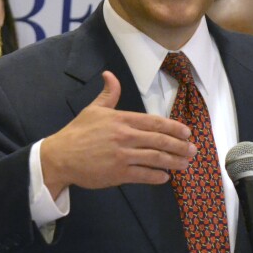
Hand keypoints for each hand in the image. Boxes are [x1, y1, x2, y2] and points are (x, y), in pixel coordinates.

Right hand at [40, 71, 194, 196]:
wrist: (59, 157)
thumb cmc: (77, 133)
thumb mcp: (93, 109)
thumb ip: (109, 94)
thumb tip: (110, 74)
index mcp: (121, 119)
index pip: (154, 122)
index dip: (174, 128)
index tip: (187, 132)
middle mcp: (125, 136)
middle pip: (160, 140)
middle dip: (180, 146)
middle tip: (193, 150)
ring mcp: (122, 156)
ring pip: (155, 158)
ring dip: (173, 161)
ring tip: (185, 164)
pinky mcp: (118, 173)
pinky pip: (143, 175)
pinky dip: (157, 177)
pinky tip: (165, 177)